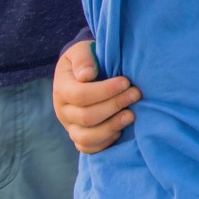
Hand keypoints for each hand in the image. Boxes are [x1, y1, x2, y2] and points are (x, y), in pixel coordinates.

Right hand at [52, 40, 140, 154]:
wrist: (85, 72)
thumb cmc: (87, 59)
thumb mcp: (82, 50)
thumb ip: (83, 59)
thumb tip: (86, 75)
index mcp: (62, 88)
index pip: (80, 95)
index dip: (105, 90)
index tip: (126, 81)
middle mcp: (63, 111)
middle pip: (86, 117)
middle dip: (114, 105)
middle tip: (136, 94)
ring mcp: (70, 126)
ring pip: (86, 137)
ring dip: (112, 127)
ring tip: (131, 115)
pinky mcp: (79, 137)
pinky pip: (88, 148)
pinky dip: (105, 142)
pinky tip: (121, 130)